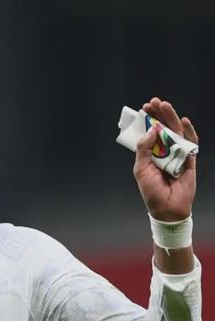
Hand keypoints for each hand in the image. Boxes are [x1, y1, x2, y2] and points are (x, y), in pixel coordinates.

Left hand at [133, 97, 198, 220]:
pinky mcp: (190, 159)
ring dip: (171, 117)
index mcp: (150, 153)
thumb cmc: (151, 191)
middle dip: (159, 114)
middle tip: (154, 102)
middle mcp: (164, 151)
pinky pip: (191, 143)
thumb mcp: (141, 169)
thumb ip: (144, 149)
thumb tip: (152, 129)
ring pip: (176, 132)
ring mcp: (177, 154)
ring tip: (165, 105)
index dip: (148, 120)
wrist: (167, 208)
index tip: (145, 108)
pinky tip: (184, 121)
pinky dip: (189, 132)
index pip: (150, 132)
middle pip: (163, 128)